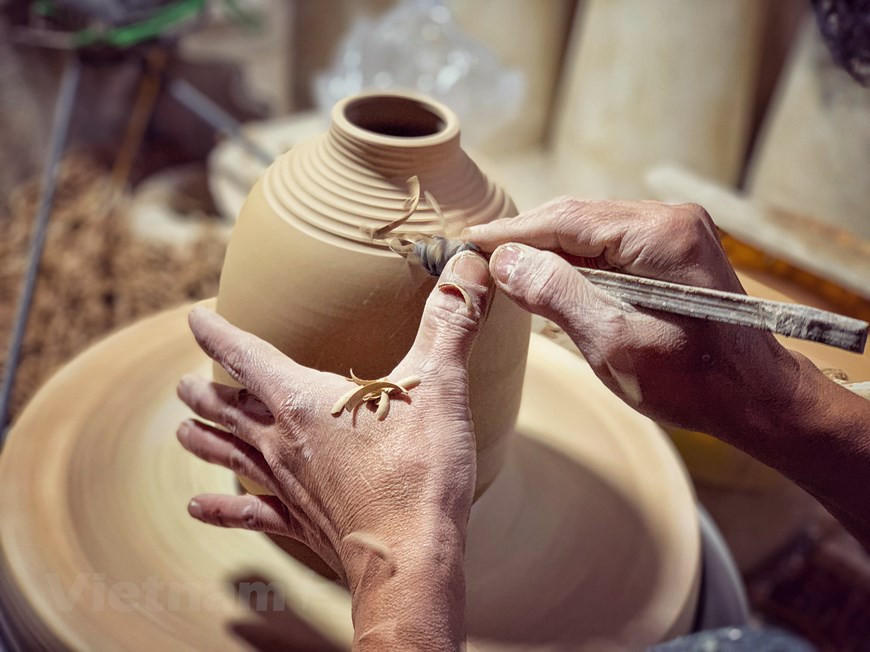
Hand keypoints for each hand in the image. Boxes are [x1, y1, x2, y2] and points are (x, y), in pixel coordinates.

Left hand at [177, 251, 492, 648]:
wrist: (410, 558)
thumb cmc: (419, 470)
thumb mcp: (439, 384)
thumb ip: (450, 321)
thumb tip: (468, 262)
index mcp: (303, 401)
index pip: (246, 355)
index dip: (217, 332)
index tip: (195, 317)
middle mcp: (282, 441)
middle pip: (229, 409)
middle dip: (205, 393)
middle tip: (183, 385)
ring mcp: (286, 485)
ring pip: (230, 456)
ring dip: (205, 441)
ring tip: (180, 430)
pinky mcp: (300, 522)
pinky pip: (250, 513)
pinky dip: (221, 510)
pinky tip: (195, 508)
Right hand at [464, 197, 869, 549]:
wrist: (754, 397)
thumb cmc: (690, 380)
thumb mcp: (612, 340)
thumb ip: (556, 292)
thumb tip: (504, 259)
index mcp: (658, 234)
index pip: (564, 219)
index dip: (511, 232)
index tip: (468, 241)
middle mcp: (668, 218)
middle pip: (576, 217)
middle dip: (526, 239)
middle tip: (478, 257)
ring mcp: (674, 230)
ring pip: (590, 230)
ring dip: (548, 250)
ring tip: (503, 267)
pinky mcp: (672, 249)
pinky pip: (609, 245)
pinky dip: (574, 261)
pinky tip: (548, 277)